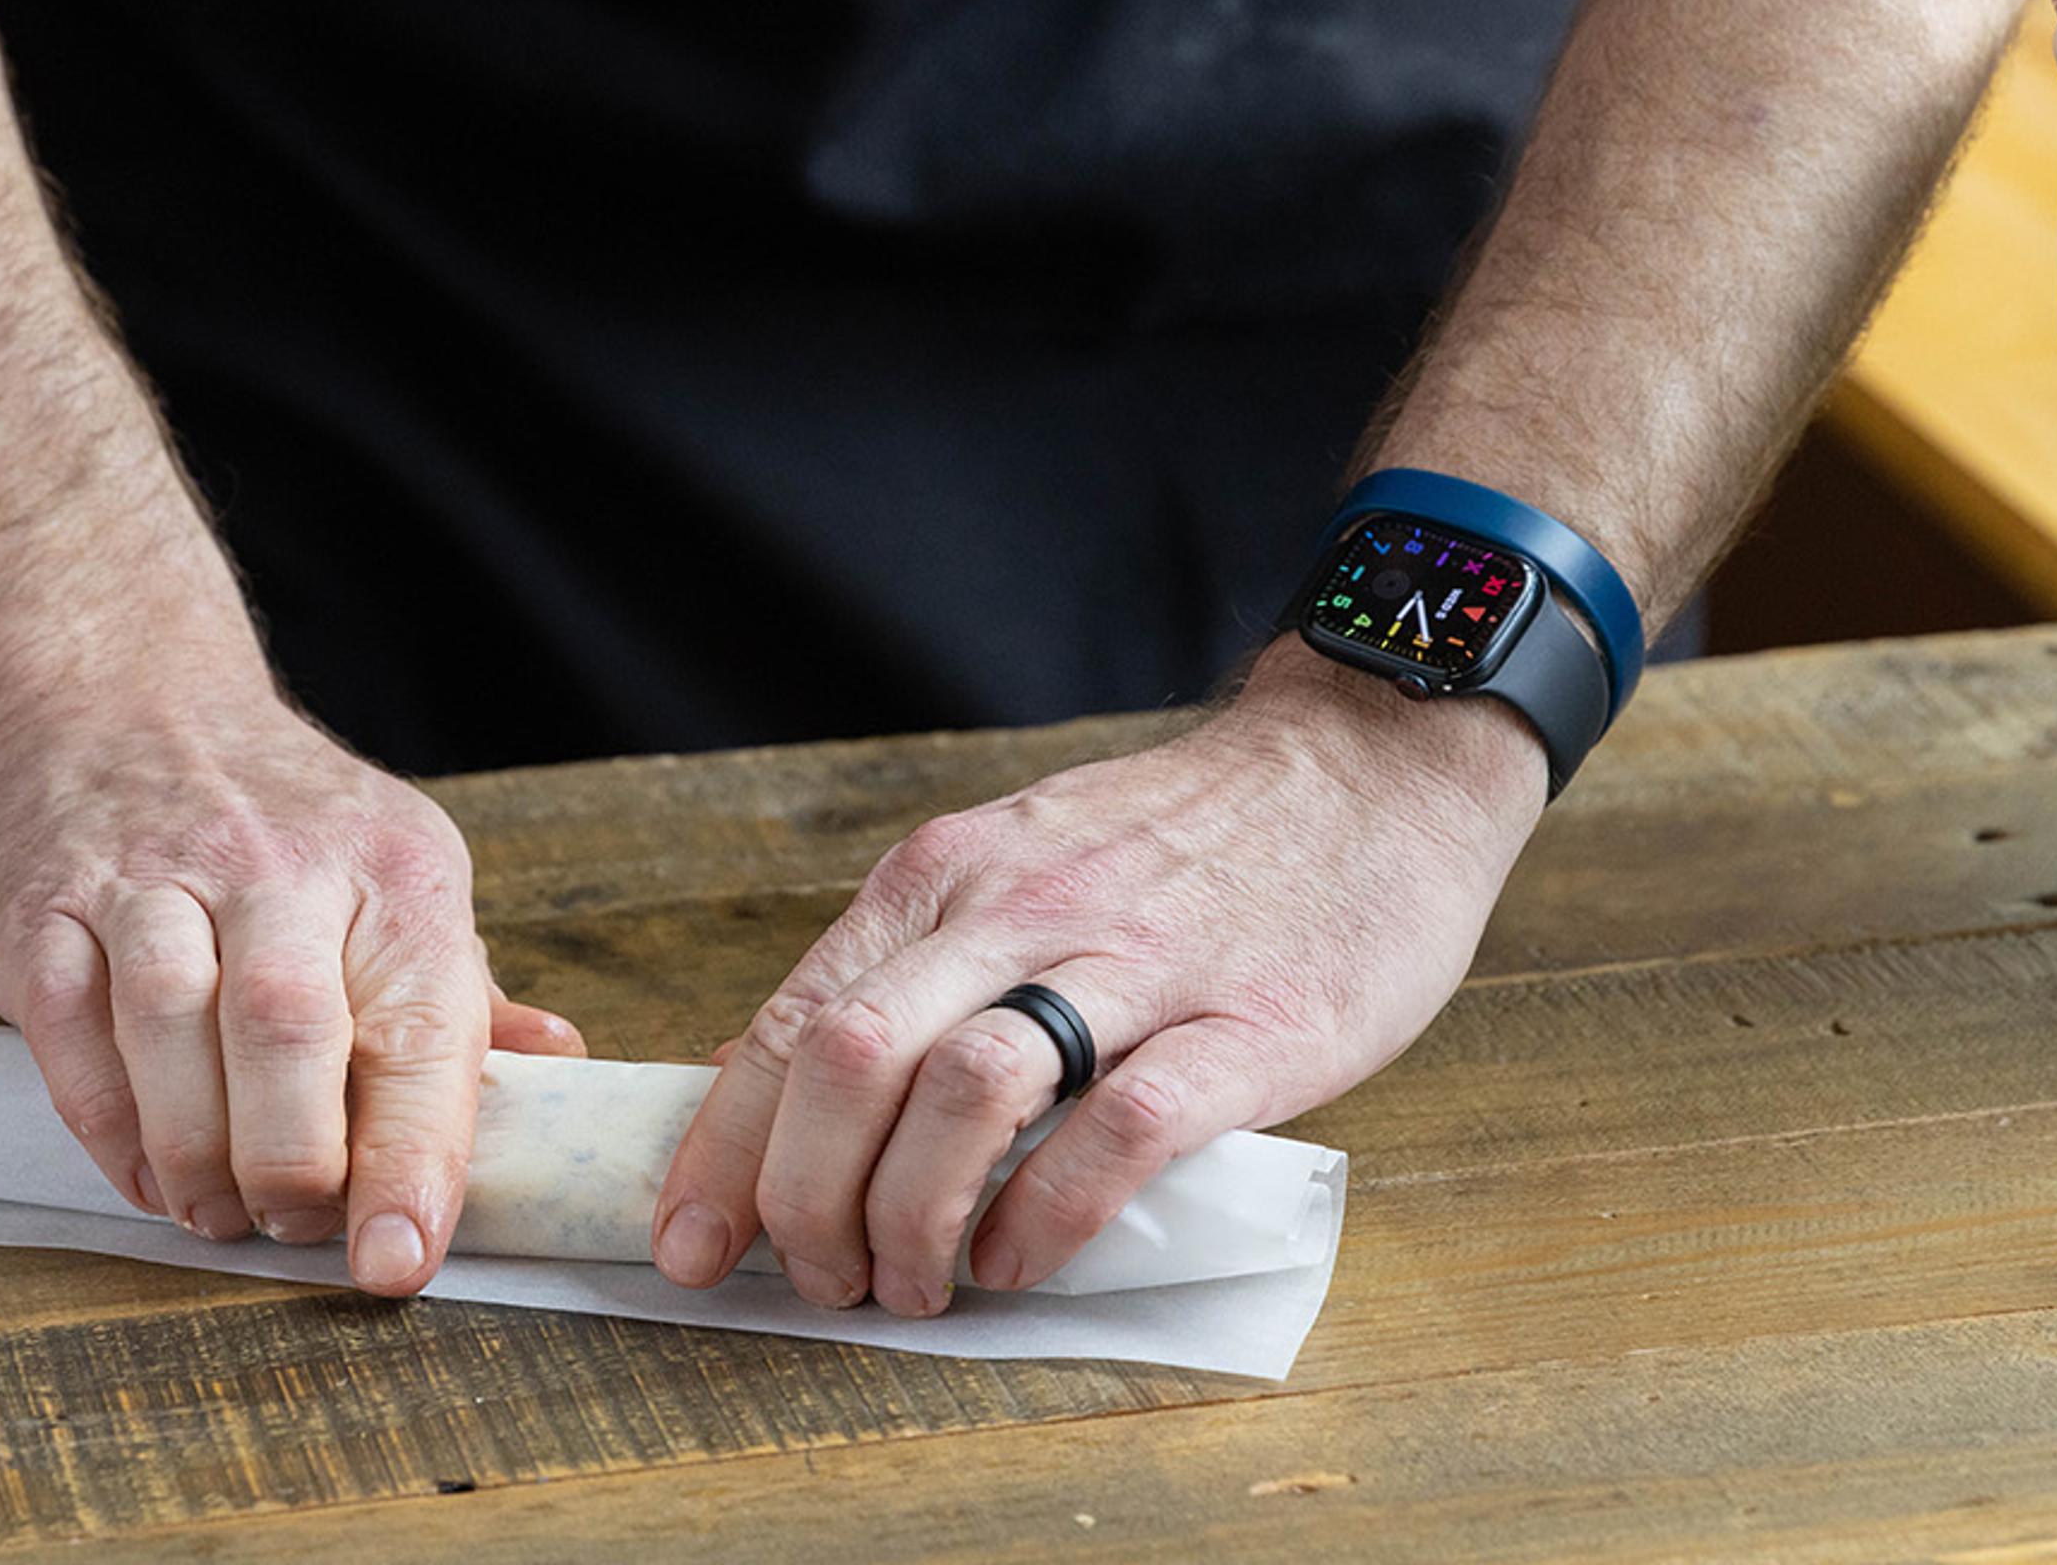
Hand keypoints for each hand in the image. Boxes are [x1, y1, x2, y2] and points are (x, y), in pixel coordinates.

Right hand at [0, 688, 581, 1296]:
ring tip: (216, 1213)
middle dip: (291, 1159)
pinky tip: (145, 1172)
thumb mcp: (400, 879)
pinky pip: (70, 1028)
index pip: (419, 1028)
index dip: (412, 1158)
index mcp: (393, 872)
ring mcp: (149, 876)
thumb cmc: (287, 830)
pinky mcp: (45, 906)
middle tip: (292, 1226)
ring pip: (168, 1022)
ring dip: (193, 1150)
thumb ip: (464, 993)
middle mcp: (275, 863)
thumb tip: (559, 1068)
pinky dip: (108, 1125)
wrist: (124, 707)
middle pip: (285, 1025)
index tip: (398, 1258)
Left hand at [647, 636, 1548, 1314]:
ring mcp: (1137, 964)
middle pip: (853, 1061)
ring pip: (966, 1092)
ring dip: (912, 1217)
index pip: (797, 1020)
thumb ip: (903, 971)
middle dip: (805, 1200)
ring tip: (914, 1288)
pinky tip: (1018, 1259)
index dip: (724, 1149)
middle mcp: (1019, 909)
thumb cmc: (1180, 846)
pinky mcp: (1249, 1025)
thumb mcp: (1009, 870)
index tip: (688, 1244)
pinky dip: (1048, 1211)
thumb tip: (763, 1082)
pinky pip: (1123, 1129)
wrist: (1368, 767)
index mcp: (946, 878)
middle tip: (819, 1281)